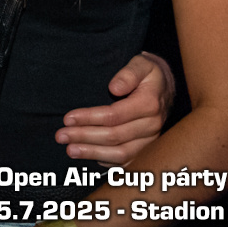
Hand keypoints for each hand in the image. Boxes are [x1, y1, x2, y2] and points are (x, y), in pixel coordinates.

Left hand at [56, 51, 174, 164]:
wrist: (166, 89)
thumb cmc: (149, 75)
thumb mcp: (141, 64)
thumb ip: (129, 73)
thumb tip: (114, 87)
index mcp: (149, 104)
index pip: (114, 116)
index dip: (89, 118)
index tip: (68, 118)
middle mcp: (152, 126)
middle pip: (114, 136)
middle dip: (84, 136)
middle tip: (61, 135)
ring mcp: (151, 141)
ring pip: (120, 154)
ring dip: (92, 153)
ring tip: (70, 150)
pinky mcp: (147, 151)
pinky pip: (126, 162)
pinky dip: (106, 161)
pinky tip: (89, 156)